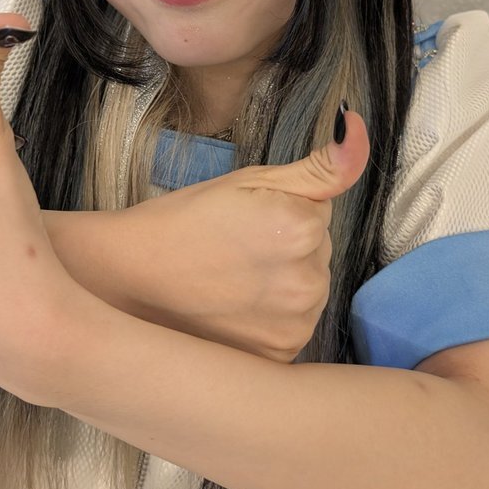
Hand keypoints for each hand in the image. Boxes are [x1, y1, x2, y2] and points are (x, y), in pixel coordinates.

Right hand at [115, 115, 369, 362]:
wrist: (127, 277)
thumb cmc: (183, 221)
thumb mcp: (250, 180)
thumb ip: (319, 166)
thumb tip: (361, 131)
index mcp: (304, 229)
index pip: (318, 212)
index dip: (279, 210)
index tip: (241, 219)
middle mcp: (309, 283)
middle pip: (316, 253)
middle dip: (284, 248)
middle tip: (230, 249)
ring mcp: (295, 327)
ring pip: (306, 292)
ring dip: (279, 286)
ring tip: (227, 281)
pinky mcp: (278, 358)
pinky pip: (291, 328)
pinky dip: (268, 322)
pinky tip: (232, 311)